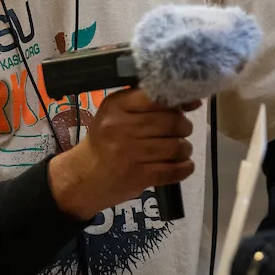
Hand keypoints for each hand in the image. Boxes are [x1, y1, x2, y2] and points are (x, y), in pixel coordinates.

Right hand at [49, 88, 199, 220]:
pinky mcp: (138, 176)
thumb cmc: (106, 141)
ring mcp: (129, 153)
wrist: (84, 177)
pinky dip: (185, 167)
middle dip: (184, 127)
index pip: (157, 96)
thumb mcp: (117, 114)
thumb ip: (148, 104)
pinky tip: (183, 165)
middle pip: (171, 122)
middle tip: (181, 131)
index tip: (189, 104)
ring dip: (185, 148)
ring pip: (176, 146)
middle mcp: (121, 127)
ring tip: (180, 149)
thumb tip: (191, 102)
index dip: (179, 101)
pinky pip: (173, 170)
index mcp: (116, 106)